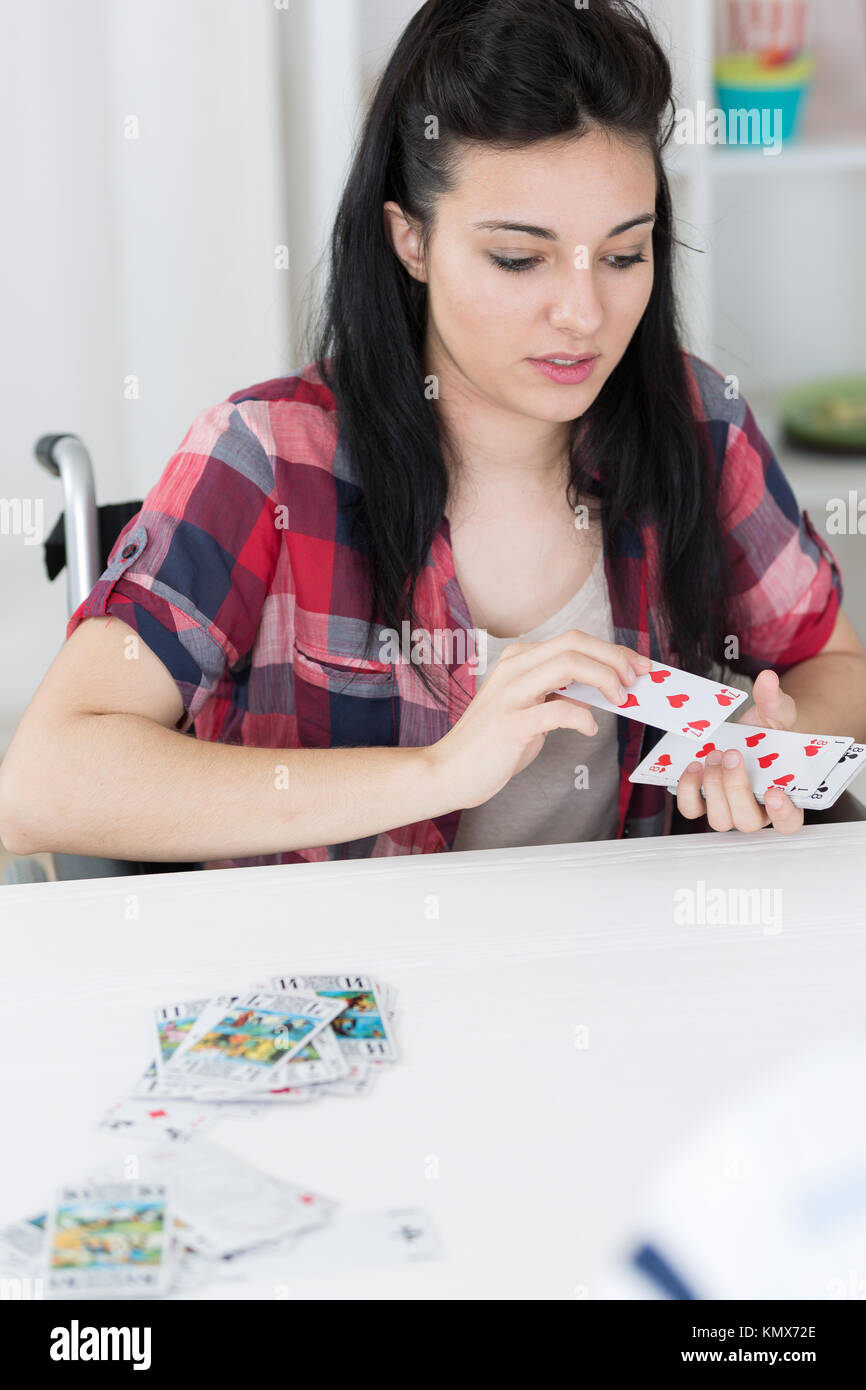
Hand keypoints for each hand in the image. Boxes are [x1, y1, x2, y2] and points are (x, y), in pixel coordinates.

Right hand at [426, 630, 652, 809]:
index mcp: (518, 660)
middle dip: (615, 658)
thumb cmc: (491, 743)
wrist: (448, 771)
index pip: (573, 640)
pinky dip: (583, 719)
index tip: (637, 666)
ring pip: (568, 664)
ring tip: (620, 698)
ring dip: (605, 679)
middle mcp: (513, 668)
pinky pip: (559, 710)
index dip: (611, 651)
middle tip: (637, 679)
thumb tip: (600, 689)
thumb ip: (557, 694)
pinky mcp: (510, 723)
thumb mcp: (527, 708)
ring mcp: (510, 694)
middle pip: (575, 643)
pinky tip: (589, 730)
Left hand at [676, 669, 803, 833]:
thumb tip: (767, 680)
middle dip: (736, 788)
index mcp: (785, 797)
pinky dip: (688, 790)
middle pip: (747, 821)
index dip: (784, 813)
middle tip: (731, 754)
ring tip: (711, 754)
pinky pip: (691, 809)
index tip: (775, 791)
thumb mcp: (777, 713)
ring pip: (719, 819)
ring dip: (712, 788)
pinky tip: (692, 766)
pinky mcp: (703, 801)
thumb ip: (774, 701)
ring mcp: (728, 808)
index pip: (790, 822)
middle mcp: (757, 811)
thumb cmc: (769, 732)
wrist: (747, 733)